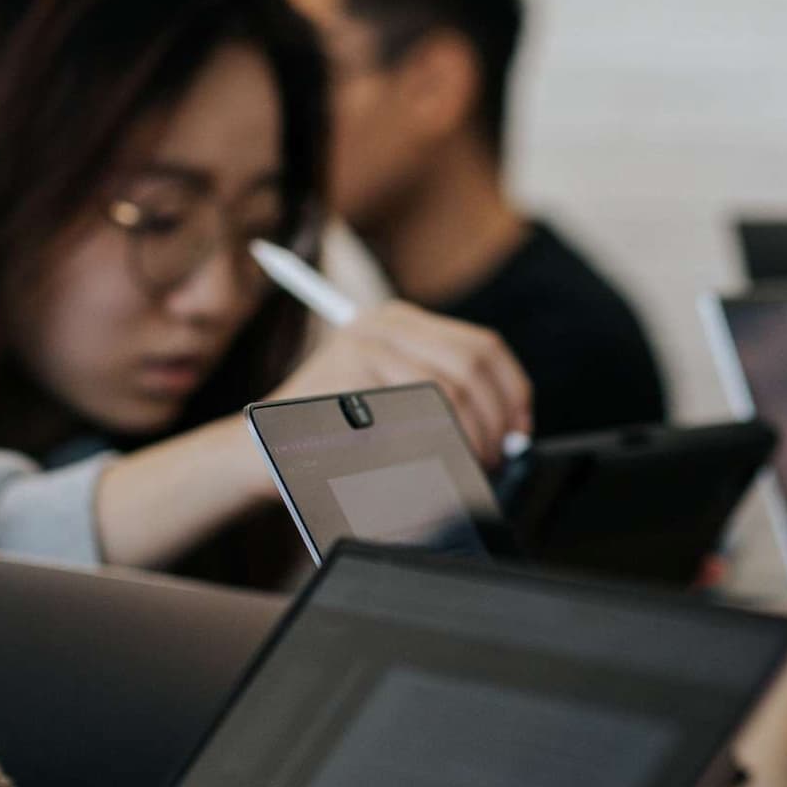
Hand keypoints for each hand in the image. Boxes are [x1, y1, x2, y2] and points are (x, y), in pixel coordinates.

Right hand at [279, 300, 533, 457]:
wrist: (265, 449)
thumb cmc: (338, 434)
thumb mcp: (391, 396)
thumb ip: (445, 395)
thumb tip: (513, 426)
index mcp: (399, 320)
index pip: (483, 346)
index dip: (513, 392)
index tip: (521, 430)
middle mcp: (381, 324)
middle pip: (472, 365)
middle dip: (496, 420)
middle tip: (497, 457)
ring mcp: (362, 348)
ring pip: (450, 393)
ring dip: (470, 439)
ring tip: (466, 466)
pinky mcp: (347, 380)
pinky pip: (415, 418)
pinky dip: (434, 449)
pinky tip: (431, 467)